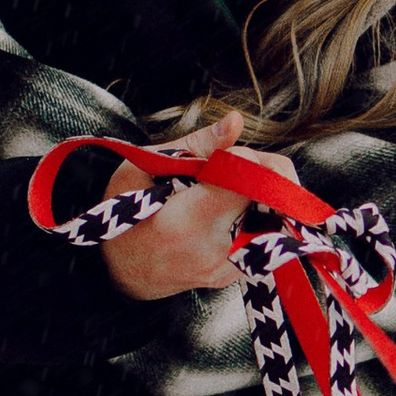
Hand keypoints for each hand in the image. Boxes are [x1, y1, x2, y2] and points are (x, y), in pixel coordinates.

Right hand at [99, 112, 265, 299]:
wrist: (119, 272)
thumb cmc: (125, 214)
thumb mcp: (145, 168)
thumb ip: (198, 145)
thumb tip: (236, 121)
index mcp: (186, 223)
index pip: (246, 182)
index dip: (242, 158)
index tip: (222, 154)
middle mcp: (214, 252)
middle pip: (271, 200)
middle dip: (261, 171)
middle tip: (232, 164)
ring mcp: (228, 268)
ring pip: (275, 218)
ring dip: (261, 192)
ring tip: (227, 186)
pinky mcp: (237, 274)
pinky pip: (265, 235)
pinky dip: (254, 213)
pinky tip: (229, 207)